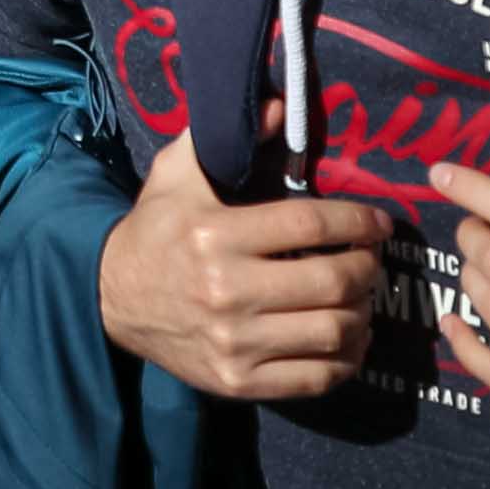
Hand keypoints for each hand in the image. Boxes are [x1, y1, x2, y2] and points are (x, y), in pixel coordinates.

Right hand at [96, 125, 400, 402]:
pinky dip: (347, 360)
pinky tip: (348, 339)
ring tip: (362, 298)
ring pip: (332, 332)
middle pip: (331, 281)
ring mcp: (235, 342)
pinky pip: (315, 377)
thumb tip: (281, 107)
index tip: (379, 222)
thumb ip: (223, 137)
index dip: (357, 221)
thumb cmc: (154, 229)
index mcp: (215, 234)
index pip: (310, 225)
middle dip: (367, 268)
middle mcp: (227, 290)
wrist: (110, 297)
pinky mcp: (238, 381)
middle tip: (371, 260)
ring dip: (363, 314)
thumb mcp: (177, 173)